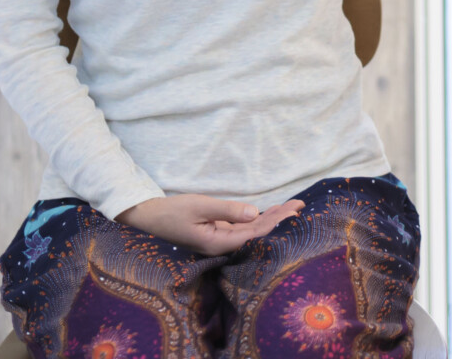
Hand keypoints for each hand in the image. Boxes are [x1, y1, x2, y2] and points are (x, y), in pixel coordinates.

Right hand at [115, 193, 303, 255]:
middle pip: (257, 233)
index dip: (277, 223)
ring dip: (272, 218)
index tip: (293, 211)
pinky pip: (242, 227)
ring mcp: (220, 240)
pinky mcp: (217, 233)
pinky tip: (270, 212)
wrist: (150, 217)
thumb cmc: (172, 211)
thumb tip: (254, 213)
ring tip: (292, 207)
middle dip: (279, 219)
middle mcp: (222, 245)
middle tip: (301, 205)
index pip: (255, 234)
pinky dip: (258, 218)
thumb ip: (227, 210)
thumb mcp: (199, 206)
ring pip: (251, 230)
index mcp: (218, 243)